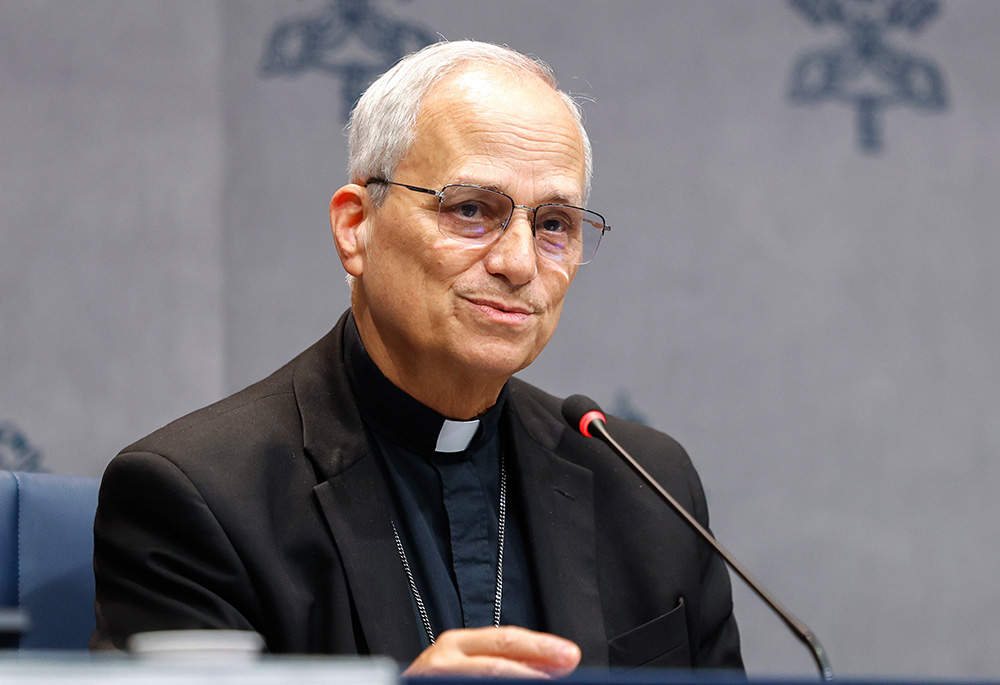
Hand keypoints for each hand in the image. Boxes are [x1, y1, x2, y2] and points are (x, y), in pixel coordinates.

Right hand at [402, 625, 581, 677]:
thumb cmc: (435, 680)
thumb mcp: (464, 664)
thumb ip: (499, 662)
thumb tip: (548, 665)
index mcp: (455, 644)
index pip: (505, 640)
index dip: (540, 646)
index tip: (569, 654)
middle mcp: (443, 659)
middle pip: (498, 660)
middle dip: (537, 662)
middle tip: (569, 663)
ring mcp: (436, 678)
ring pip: (489, 678)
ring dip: (525, 681)